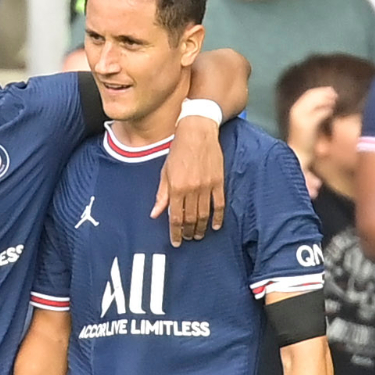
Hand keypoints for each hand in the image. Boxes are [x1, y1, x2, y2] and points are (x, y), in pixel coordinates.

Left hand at [152, 116, 224, 246]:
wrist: (197, 132)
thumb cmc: (178, 151)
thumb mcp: (165, 172)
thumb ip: (161, 194)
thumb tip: (155, 214)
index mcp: (176, 187)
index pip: (175, 217)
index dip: (175, 232)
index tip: (176, 242)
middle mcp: (191, 189)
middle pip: (191, 218)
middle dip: (188, 232)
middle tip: (187, 238)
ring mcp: (207, 186)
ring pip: (204, 214)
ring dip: (201, 228)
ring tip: (198, 235)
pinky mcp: (218, 182)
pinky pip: (219, 205)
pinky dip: (218, 217)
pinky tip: (215, 226)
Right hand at [286, 86, 336, 163]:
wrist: (298, 154)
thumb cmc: (305, 140)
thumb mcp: (307, 123)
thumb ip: (313, 111)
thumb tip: (328, 101)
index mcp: (295, 109)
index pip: (308, 93)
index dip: (321, 91)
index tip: (331, 91)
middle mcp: (296, 110)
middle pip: (312, 95)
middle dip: (325, 93)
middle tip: (336, 95)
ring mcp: (301, 116)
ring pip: (316, 101)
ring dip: (327, 100)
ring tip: (335, 102)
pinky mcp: (307, 124)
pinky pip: (320, 112)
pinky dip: (327, 111)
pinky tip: (331, 113)